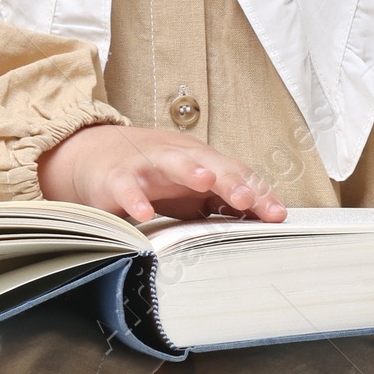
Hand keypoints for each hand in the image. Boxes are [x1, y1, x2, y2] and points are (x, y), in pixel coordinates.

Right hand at [38, 122, 287, 224]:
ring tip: (205, 182)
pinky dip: (134, 199)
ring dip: (189, 170)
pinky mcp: (116, 178)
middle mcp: (178, 158)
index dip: (257, 192)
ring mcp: (147, 166)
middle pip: (209, 164)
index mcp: (201, 162)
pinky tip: (143, 213)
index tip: (276, 214)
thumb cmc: (154, 176)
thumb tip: (266, 216)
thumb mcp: (192, 187)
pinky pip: (125, 187)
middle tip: (247, 198)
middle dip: (229, 180)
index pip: (235, 174)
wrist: (96, 156)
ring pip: (171, 163)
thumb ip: (224, 199)